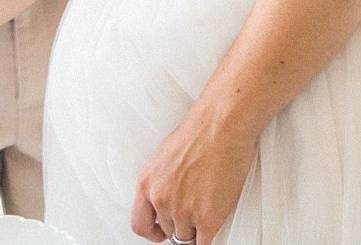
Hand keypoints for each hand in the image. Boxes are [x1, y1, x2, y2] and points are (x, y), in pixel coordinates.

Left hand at [129, 113, 257, 244]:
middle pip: (168, 230)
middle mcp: (161, 199)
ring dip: (197, 229)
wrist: (221, 127)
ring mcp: (183, 210)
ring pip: (187, 238)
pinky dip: (208, 239)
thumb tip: (167, 197)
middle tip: (193, 213)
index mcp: (147, 183)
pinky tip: (213, 228)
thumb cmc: (199, 134)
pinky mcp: (207, 218)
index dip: (153, 231)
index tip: (162, 231)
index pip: (139, 223)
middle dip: (181, 224)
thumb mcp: (165, 158)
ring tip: (207, 211)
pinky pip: (204, 244)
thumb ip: (162, 182)